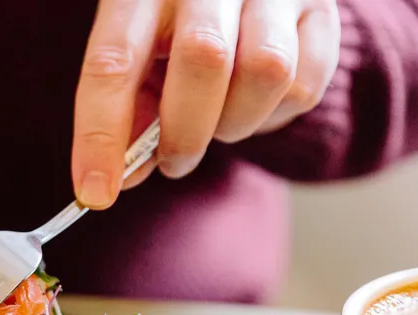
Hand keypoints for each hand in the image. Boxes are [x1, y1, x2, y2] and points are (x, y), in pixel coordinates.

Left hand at [71, 0, 340, 207]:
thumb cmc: (178, 25)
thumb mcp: (140, 51)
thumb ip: (129, 108)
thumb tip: (122, 176)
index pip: (113, 60)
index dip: (101, 135)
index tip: (96, 193)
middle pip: (203, 59)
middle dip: (183, 132)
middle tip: (173, 161)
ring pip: (265, 71)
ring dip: (235, 123)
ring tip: (218, 120)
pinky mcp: (321, 11)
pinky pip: (305, 85)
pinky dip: (273, 116)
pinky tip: (253, 104)